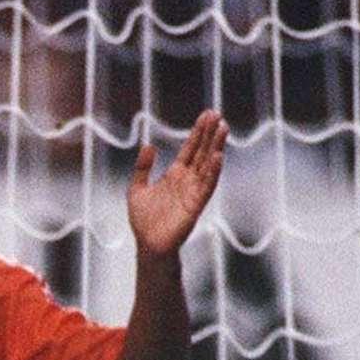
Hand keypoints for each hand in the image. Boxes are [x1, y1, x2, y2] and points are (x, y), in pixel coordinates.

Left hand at [127, 108, 227, 257]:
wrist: (148, 245)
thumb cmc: (144, 221)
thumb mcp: (136, 189)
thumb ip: (142, 168)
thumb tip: (148, 145)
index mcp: (174, 175)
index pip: (190, 148)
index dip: (198, 132)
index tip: (207, 115)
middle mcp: (187, 180)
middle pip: (201, 151)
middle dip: (209, 133)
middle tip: (217, 114)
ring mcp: (193, 191)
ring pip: (207, 164)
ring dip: (216, 147)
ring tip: (223, 129)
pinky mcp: (196, 204)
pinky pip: (207, 185)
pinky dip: (213, 171)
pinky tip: (218, 156)